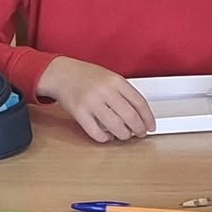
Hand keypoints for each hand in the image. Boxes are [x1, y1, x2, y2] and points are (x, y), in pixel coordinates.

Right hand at [37, 57, 154, 142]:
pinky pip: (96, 132)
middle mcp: (105, 91)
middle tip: (140, 133)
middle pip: (130, 116)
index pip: (139, 102)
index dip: (148, 118)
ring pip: (115, 126)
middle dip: (138, 129)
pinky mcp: (79, 113)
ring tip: (124, 135)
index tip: (150, 126)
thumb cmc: (86, 76)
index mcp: (115, 81)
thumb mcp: (109, 77)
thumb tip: (139, 114)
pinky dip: (105, 138)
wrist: (61, 73)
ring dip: (123, 135)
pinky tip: (107, 135)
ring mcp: (91, 102)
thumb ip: (123, 92)